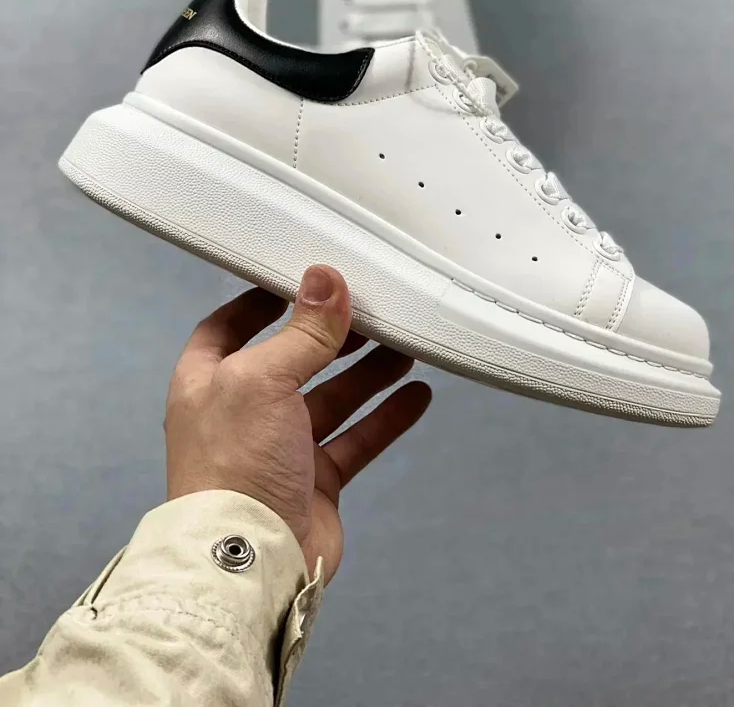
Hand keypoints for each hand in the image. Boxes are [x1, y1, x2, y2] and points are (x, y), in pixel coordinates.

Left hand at [164, 265, 431, 580]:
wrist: (249, 562)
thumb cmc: (235, 466)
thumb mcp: (263, 380)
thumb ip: (302, 332)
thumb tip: (325, 279)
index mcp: (210, 381)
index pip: (230, 326)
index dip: (262, 301)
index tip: (301, 280)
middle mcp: (242, 412)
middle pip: (292, 359)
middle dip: (330, 335)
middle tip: (371, 308)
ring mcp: (280, 448)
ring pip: (331, 397)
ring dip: (367, 371)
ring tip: (405, 343)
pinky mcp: (315, 480)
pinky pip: (357, 439)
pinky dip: (386, 418)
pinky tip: (416, 395)